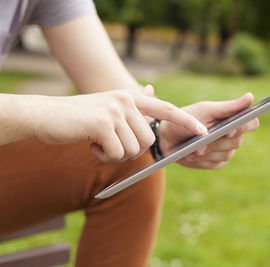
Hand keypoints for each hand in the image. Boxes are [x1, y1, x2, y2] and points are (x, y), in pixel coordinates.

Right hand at [27, 86, 207, 161]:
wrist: (47, 115)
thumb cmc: (81, 117)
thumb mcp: (110, 105)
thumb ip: (134, 102)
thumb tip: (154, 91)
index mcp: (132, 98)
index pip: (166, 109)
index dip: (186, 121)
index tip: (203, 131)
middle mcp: (127, 101)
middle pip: (148, 140)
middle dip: (131, 151)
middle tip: (111, 145)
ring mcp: (115, 110)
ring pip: (133, 149)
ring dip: (116, 154)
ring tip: (99, 143)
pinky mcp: (102, 124)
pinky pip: (116, 153)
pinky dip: (104, 156)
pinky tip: (91, 145)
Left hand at [159, 93, 259, 169]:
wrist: (168, 135)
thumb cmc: (188, 117)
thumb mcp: (207, 110)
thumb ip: (229, 106)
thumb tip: (250, 97)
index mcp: (234, 120)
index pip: (252, 123)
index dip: (244, 127)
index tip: (229, 130)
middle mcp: (233, 136)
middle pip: (237, 141)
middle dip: (218, 141)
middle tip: (202, 141)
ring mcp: (226, 151)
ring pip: (226, 154)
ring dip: (208, 151)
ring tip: (192, 148)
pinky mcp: (216, 163)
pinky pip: (215, 163)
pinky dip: (202, 159)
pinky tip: (190, 155)